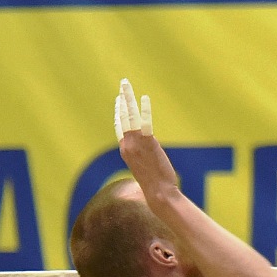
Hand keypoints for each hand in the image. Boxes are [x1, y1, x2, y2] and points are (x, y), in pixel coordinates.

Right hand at [114, 80, 180, 209]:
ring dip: (128, 98)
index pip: (119, 126)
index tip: (118, 100)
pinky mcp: (148, 141)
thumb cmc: (154, 183)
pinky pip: (145, 121)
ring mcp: (136, 142)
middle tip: (122, 84)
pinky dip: (145, 109)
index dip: (118, 112)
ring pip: (130, 115)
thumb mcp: (144, 167)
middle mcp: (127, 144)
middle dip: (122, 98)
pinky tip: (145, 98)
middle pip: (122, 116)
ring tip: (126, 85)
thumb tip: (149, 148)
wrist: (158, 192)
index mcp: (125, 150)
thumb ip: (143, 154)